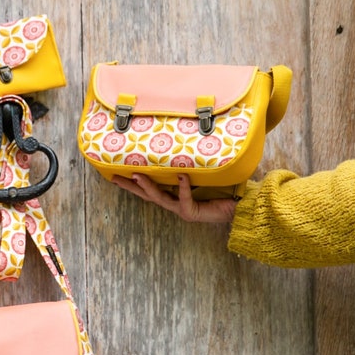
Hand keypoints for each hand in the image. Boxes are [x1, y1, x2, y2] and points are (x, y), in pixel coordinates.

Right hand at [111, 173, 236, 224]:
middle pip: (147, 195)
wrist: (240, 207)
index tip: (116, 173)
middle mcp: (175, 204)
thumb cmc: (223, 189)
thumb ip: (193, 164)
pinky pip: (184, 198)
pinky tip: (181, 176)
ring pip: (159, 197)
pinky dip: (183, 187)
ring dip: (147, 186)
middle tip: (114, 176)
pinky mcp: (192, 213)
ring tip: (137, 174)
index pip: (149, 189)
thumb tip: (185, 141)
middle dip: (130, 186)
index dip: (132, 183)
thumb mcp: (203, 174)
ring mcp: (182, 210)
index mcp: (174, 196)